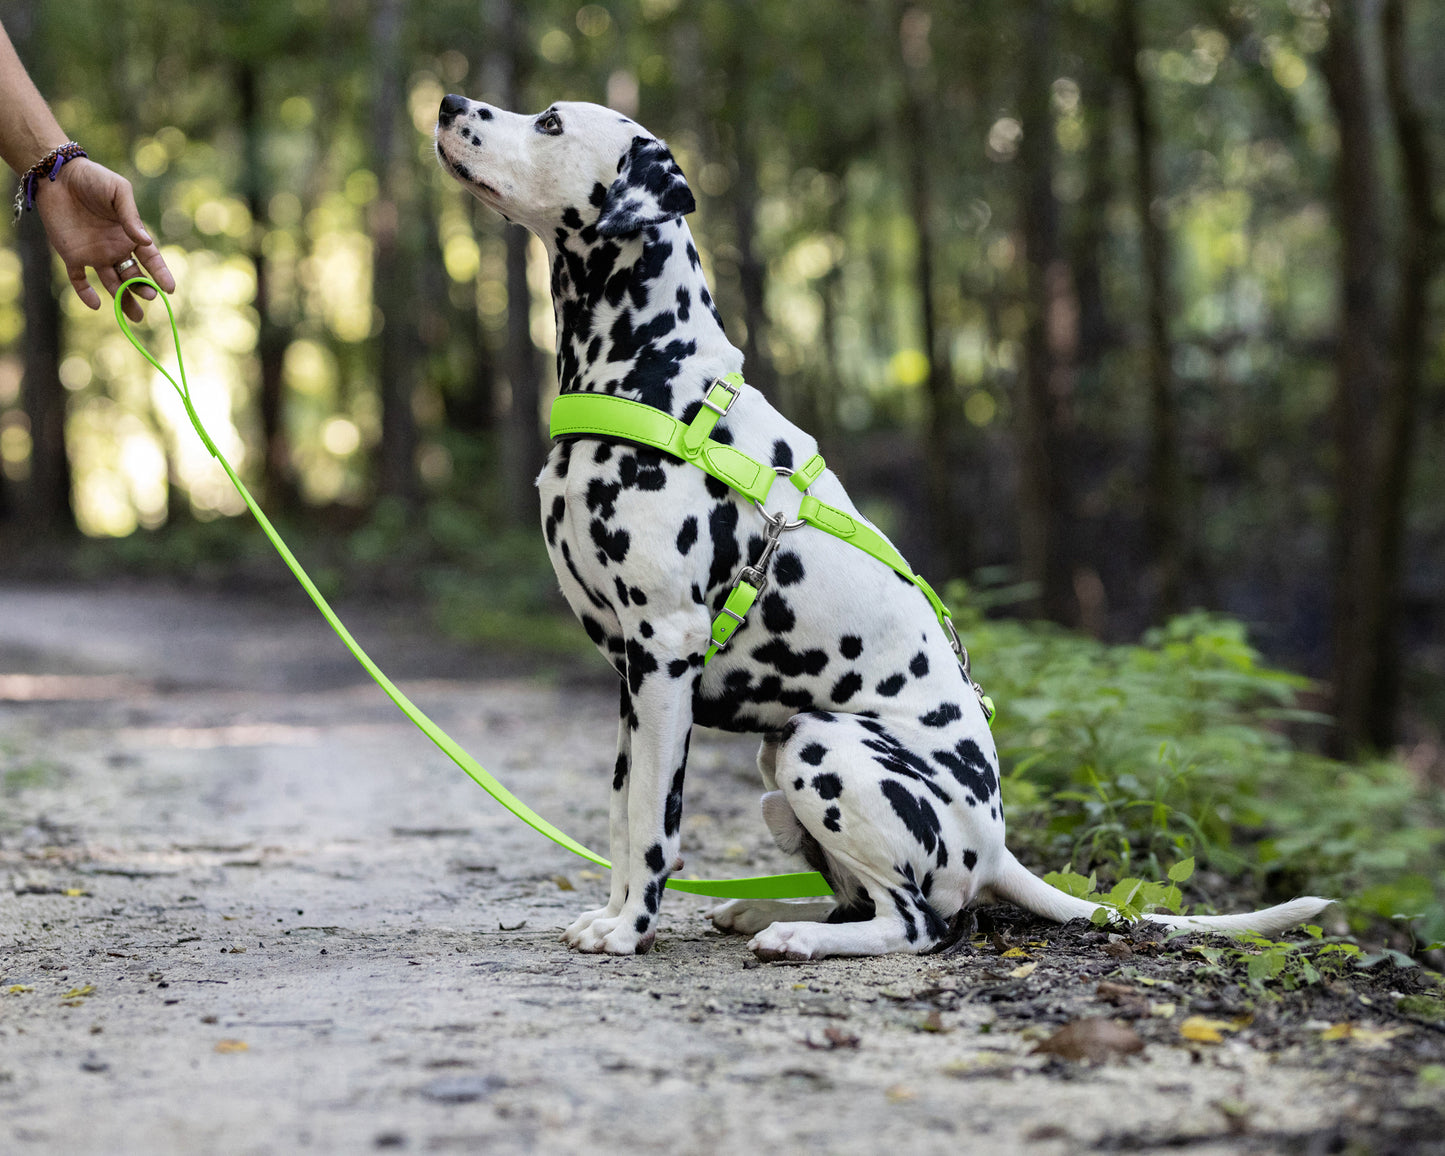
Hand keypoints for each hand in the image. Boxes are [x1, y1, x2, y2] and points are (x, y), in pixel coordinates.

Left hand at [33, 156, 175, 321]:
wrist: (57, 175)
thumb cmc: (93, 178)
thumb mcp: (118, 191)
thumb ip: (131, 216)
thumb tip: (146, 243)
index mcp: (130, 235)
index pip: (151, 260)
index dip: (160, 274)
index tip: (169, 289)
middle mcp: (115, 248)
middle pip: (133, 276)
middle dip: (142, 290)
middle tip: (148, 298)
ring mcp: (94, 253)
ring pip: (112, 283)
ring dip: (123, 299)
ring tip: (133, 316)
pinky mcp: (71, 255)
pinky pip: (80, 279)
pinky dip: (86, 293)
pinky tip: (96, 304)